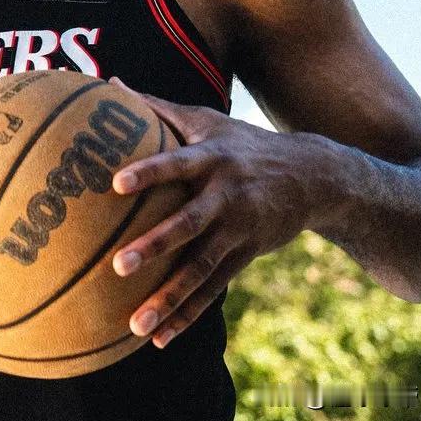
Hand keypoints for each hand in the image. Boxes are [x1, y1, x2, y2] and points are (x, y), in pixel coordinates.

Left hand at [107, 77, 322, 348]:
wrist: (311, 175)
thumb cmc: (241, 141)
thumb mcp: (206, 119)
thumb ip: (156, 106)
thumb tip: (108, 81)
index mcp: (212, 158)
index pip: (176, 163)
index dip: (149, 171)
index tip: (117, 183)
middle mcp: (225, 195)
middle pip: (188, 224)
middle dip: (155, 246)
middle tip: (118, 265)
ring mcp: (237, 230)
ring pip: (200, 268)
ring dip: (169, 297)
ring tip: (135, 324)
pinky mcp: (245, 256)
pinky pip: (213, 289)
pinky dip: (187, 314)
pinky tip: (159, 338)